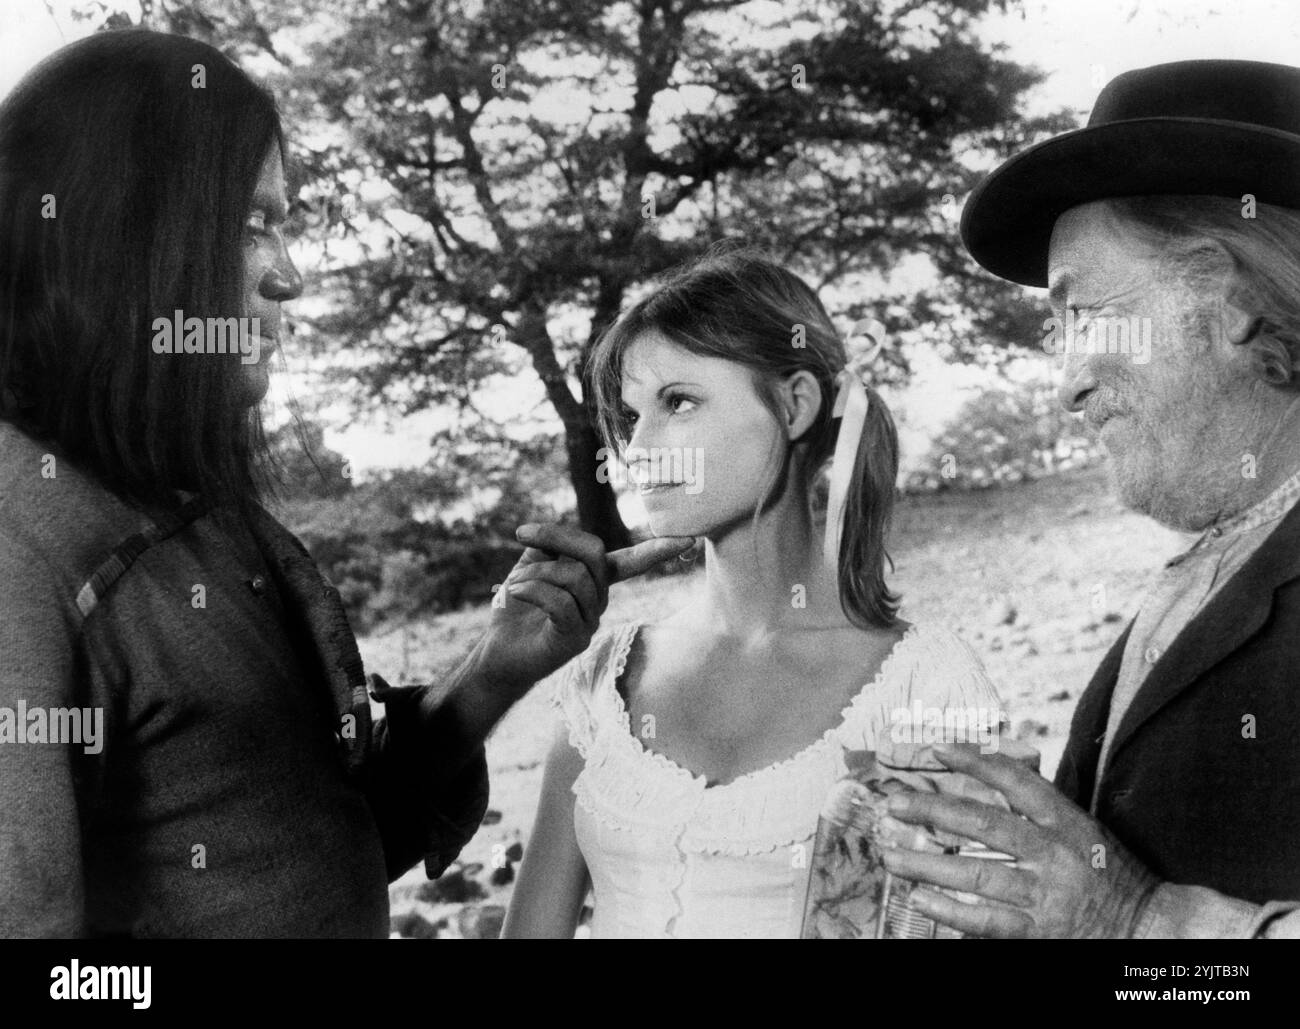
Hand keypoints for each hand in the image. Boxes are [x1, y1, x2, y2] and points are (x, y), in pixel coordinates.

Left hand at [472, 523, 693, 690]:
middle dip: (557, 538)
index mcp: (594, 581)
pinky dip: (531, 590)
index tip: (687, 539)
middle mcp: (599, 601)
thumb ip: (549, 545)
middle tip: (523, 536)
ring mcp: (590, 622)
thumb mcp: (531, 565)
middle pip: (594, 554)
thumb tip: (555, 533)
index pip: (631, 562)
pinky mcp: (575, 640)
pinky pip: (560, 602)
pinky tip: (514, 593)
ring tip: (514, 583)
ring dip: (535, 572)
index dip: (657, 550)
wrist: (498, 652)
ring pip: (574, 577)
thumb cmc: (517, 607)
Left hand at [879, 743, 1160, 937]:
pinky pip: (987, 922)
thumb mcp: (1086, 830)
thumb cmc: (1113, 874)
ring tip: (890, 856)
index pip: (1015, 782)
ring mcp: (1046, 896)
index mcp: (1068, 823)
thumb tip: (993, 770)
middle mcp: (1055, 855)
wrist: (1152, 928)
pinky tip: (920, 899)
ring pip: (976, 875)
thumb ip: (1041, 807)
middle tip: (894, 804)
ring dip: (928, 865)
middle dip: (934, 811)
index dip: (974, 762)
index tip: (936, 748)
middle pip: (984, 825)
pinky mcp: (1041, 933)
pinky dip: (951, 911)